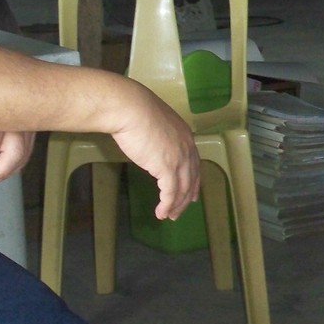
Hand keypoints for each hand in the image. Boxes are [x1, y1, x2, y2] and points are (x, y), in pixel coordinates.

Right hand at [109, 91, 201, 219]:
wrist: (129, 108)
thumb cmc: (135, 110)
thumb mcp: (154, 123)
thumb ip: (159, 136)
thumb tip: (151, 145)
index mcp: (185, 136)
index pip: (194, 164)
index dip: (194, 180)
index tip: (192, 193)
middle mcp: (187, 148)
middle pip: (192, 179)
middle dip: (186, 197)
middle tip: (180, 210)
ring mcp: (179, 158)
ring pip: (183, 189)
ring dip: (176, 205)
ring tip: (169, 216)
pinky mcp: (167, 168)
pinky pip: (170, 193)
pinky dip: (166, 205)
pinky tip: (161, 213)